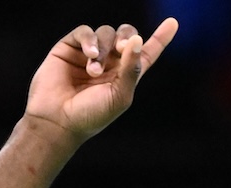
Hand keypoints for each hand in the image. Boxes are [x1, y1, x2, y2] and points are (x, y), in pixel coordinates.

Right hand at [24, 19, 178, 140]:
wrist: (57, 121)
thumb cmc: (91, 115)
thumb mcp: (120, 96)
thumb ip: (131, 68)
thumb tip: (136, 39)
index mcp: (125, 75)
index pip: (147, 52)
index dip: (160, 37)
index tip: (173, 22)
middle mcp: (110, 62)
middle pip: (127, 35)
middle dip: (127, 37)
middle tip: (123, 49)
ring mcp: (89, 54)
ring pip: (106, 33)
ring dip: (103, 49)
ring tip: (93, 71)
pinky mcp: (69, 48)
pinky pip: (85, 32)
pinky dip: (89, 39)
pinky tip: (89, 54)